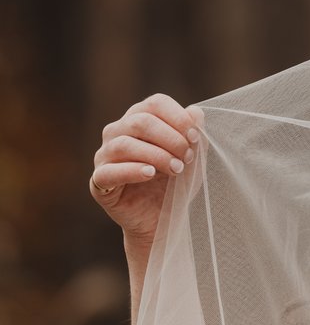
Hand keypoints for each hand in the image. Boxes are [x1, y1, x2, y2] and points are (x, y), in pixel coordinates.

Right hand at [89, 93, 202, 248]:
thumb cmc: (175, 185)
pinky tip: (150, 174)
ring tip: (176, 169)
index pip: (155, 103)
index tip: (196, 138)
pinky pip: (109, 171)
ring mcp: (104, 156)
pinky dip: (132, 170)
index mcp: (139, 119)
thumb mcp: (192, 160)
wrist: (163, 221)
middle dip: (170, 138)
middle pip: (140, 121)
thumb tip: (196, 112)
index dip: (178, 118)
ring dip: (156, 155)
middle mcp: (117, 132)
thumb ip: (195, 135)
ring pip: (124, 144)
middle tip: (187, 158)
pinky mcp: (99, 181)